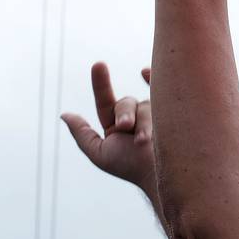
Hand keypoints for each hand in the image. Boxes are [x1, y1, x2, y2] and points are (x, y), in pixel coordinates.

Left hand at [61, 63, 155, 199]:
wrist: (162, 174)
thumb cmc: (131, 167)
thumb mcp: (100, 154)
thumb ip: (82, 134)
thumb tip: (65, 114)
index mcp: (117, 126)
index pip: (106, 101)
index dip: (100, 83)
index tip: (98, 64)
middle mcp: (136, 118)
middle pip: (125, 103)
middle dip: (125, 114)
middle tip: (126, 128)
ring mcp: (156, 113)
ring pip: (145, 104)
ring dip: (144, 121)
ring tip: (147, 140)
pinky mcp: (173, 111)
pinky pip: (165, 89)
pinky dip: (157, 79)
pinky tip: (148, 72)